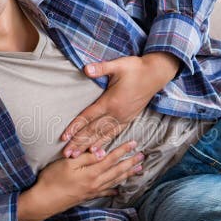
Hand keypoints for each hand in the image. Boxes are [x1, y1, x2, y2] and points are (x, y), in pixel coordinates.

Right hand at [19, 139, 144, 220]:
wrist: (44, 201)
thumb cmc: (52, 179)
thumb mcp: (67, 163)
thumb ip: (86, 157)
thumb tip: (102, 152)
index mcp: (92, 173)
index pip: (111, 159)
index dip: (123, 150)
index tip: (134, 143)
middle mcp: (96, 183)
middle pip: (117, 171)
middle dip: (131, 163)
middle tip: (142, 156)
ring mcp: (93, 191)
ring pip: (114, 181)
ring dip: (127, 175)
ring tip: (138, 170)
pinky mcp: (88, 197)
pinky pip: (105, 192)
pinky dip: (114, 190)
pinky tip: (119, 190)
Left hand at [60, 52, 179, 158]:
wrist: (155, 74)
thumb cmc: (136, 68)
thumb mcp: (118, 65)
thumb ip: (101, 68)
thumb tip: (86, 69)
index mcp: (111, 101)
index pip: (88, 117)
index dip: (75, 127)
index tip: (64, 137)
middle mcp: (116, 113)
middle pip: (93, 130)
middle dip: (79, 142)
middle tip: (66, 154)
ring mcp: (123, 118)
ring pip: (103, 135)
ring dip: (89, 146)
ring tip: (77, 156)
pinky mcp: (129, 119)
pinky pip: (114, 134)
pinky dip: (104, 143)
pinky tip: (98, 150)